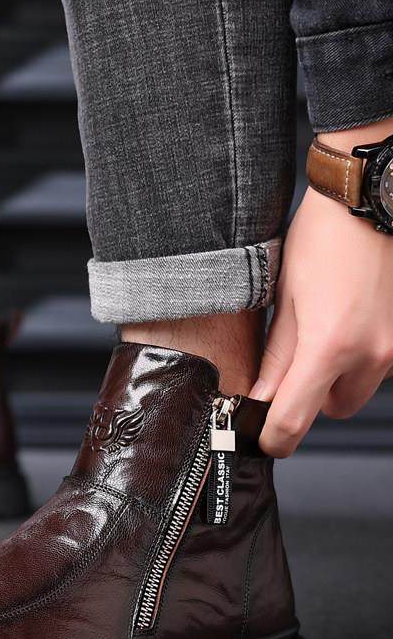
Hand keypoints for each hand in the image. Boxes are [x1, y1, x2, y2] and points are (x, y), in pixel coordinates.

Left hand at [251, 185, 392, 456]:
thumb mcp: (284, 300)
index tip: (263, 438)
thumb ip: (275, 357)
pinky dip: (361, 357)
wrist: (369, 200)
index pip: (294, 420)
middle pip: (332, 410)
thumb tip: (259, 398)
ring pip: (359, 389)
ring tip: (323, 330)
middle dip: (310, 398)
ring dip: (338, 377)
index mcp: (330, 347)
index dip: (273, 438)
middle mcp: (372, 354)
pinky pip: (379, 365)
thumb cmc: (322, 241)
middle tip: (293, 363)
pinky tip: (348, 321)